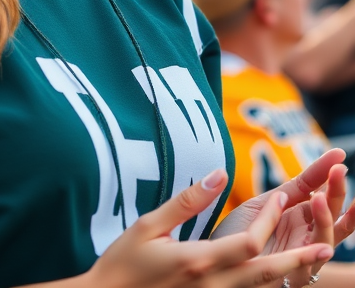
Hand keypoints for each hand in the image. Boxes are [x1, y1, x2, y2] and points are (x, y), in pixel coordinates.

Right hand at [82, 170, 331, 287]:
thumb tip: (218, 174)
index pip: (250, 242)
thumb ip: (186, 201)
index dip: (271, 220)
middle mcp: (212, 286)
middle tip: (327, 245)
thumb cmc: (123, 264)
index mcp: (198, 261)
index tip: (284, 197)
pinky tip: (274, 278)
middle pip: (265, 272)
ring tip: (313, 262)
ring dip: (288, 274)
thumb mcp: (148, 225)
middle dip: (298, 258)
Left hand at [213, 150, 354, 287]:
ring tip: (320, 198)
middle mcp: (305, 237)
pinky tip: (324, 244)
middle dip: (337, 193)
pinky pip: (308, 265)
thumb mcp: (265, 204)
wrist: (212, 259)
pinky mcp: (290, 276)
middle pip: (331, 215)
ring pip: (325, 240)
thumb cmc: (237, 233)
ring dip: (326, 219)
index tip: (339, 154)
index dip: (330, 177)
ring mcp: (301, 257)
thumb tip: (321, 160)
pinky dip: (316, 252)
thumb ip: (292, 188)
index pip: (322, 195)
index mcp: (300, 218)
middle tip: (340, 170)